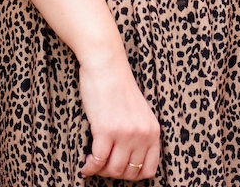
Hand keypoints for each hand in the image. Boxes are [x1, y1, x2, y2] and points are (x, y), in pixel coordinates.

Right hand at [77, 51, 159, 180]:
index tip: (120, 169)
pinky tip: (85, 164)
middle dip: (114, 173)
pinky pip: (97, 161)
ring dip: (101, 171)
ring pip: (113, 170)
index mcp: (153, 131)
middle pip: (129, 172)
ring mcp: (125, 133)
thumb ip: (141, 134)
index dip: (132, 174)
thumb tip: (130, 160)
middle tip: (103, 165)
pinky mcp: (105, 130)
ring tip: (94, 163)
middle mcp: (142, 134)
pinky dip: (89, 167)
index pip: (148, 170)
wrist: (106, 64)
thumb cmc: (119, 86)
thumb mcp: (140, 112)